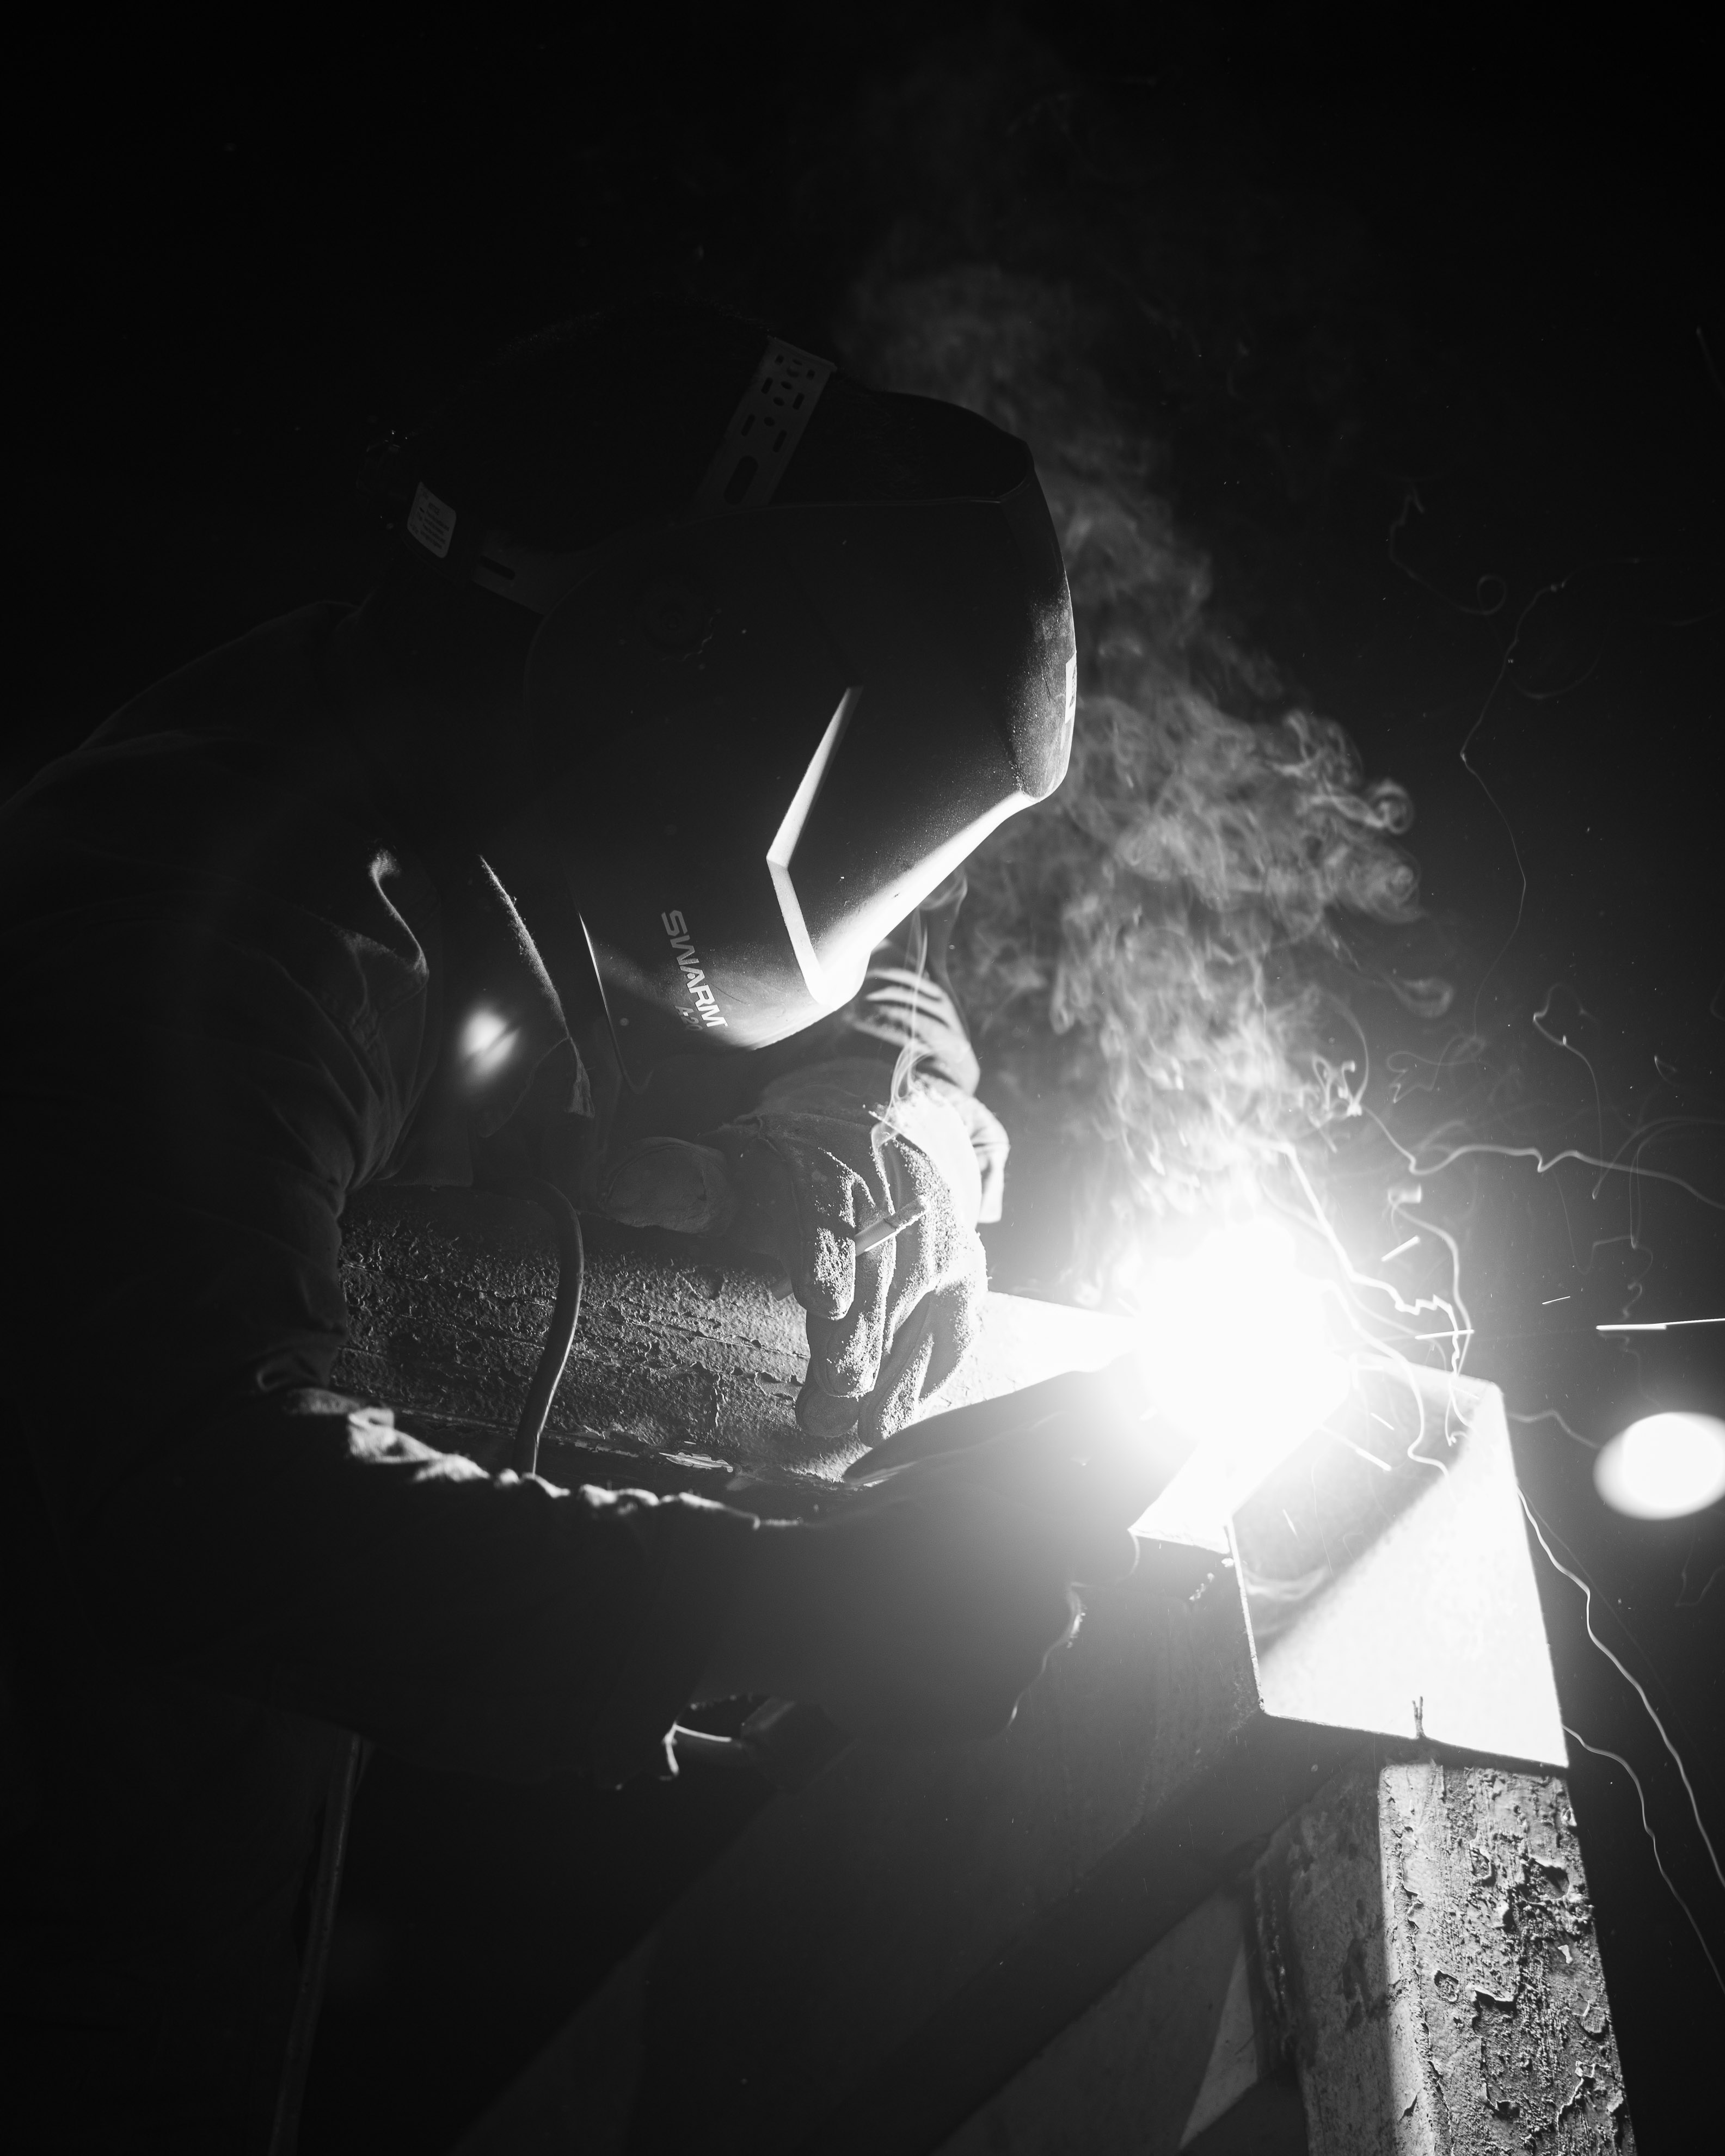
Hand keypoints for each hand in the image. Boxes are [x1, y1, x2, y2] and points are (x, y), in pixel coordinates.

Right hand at [697, 1466, 1136, 1743]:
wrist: (809, 1604)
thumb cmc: (872, 1526)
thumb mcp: (949, 1477)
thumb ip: (1018, 1474)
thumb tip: (1066, 1459)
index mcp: (1050, 1543)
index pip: (1109, 1553)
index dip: (1075, 1551)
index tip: (1034, 1552)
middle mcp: (1053, 1608)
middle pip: (1055, 1609)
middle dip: (1014, 1600)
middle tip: (944, 1588)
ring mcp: (1024, 1667)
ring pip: (1017, 1655)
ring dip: (980, 1643)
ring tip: (912, 1623)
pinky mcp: (989, 1715)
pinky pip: (989, 1700)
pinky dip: (958, 1687)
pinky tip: (909, 1660)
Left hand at [720, 1062, 987, 1445]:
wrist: (884, 1135)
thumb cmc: (790, 1171)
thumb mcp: (733, 1165)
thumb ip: (682, 1183)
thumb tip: (618, 1191)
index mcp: (828, 1166)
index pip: (832, 1209)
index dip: (828, 1255)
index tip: (822, 1301)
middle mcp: (896, 1199)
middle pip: (878, 1274)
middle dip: (855, 1340)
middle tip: (828, 1399)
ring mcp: (938, 1238)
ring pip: (919, 1311)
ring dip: (885, 1374)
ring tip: (851, 1428)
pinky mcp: (966, 1273)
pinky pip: (955, 1329)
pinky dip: (926, 1377)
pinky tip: (890, 1419)